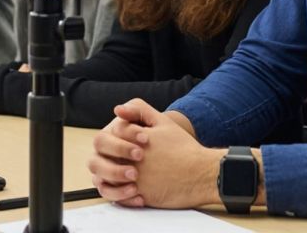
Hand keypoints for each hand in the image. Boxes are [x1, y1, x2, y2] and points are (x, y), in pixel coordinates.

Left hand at [89, 99, 219, 209]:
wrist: (201, 172)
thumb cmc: (183, 147)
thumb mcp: (163, 122)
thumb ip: (139, 111)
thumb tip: (118, 110)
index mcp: (133, 141)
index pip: (111, 137)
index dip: (120, 138)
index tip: (135, 142)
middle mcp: (131, 160)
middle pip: (105, 159)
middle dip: (113, 158)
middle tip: (127, 159)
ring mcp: (134, 179)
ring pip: (107, 179)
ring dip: (112, 176)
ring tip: (127, 174)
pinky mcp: (141, 195)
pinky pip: (120, 196)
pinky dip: (122, 193)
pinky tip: (133, 187)